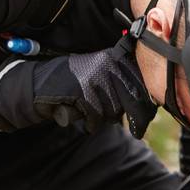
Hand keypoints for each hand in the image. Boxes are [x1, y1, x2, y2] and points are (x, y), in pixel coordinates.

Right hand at [33, 46, 156, 137]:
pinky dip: (90, 123)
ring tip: (91, 111)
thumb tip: (149, 108)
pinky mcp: (84, 91)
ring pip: (114, 110)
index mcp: (116, 57)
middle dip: (136, 119)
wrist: (41, 83)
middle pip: (132, 100)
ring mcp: (96, 76)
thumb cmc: (76, 83)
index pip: (141, 84)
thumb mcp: (102, 75)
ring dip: (104, 118)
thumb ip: (123, 85)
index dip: (147, 106)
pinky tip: (82, 117)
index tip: (149, 120)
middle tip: (138, 132)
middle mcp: (108, 63)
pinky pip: (96, 117)